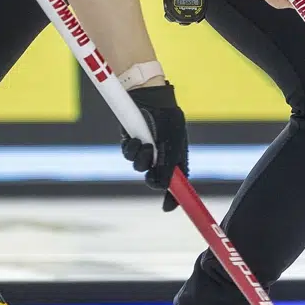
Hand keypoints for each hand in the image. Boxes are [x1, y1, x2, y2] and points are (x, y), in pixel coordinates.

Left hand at [119, 83, 187, 211]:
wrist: (150, 96)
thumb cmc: (166, 118)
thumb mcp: (171, 143)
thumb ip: (167, 166)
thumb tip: (161, 188)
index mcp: (176, 157)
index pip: (177, 184)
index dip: (173, 198)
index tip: (167, 208)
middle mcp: (161, 155)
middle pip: (154, 179)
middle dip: (151, 178)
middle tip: (151, 174)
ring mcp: (145, 149)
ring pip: (139, 167)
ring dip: (141, 160)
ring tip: (144, 145)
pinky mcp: (131, 140)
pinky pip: (128, 153)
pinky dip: (131, 149)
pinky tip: (135, 139)